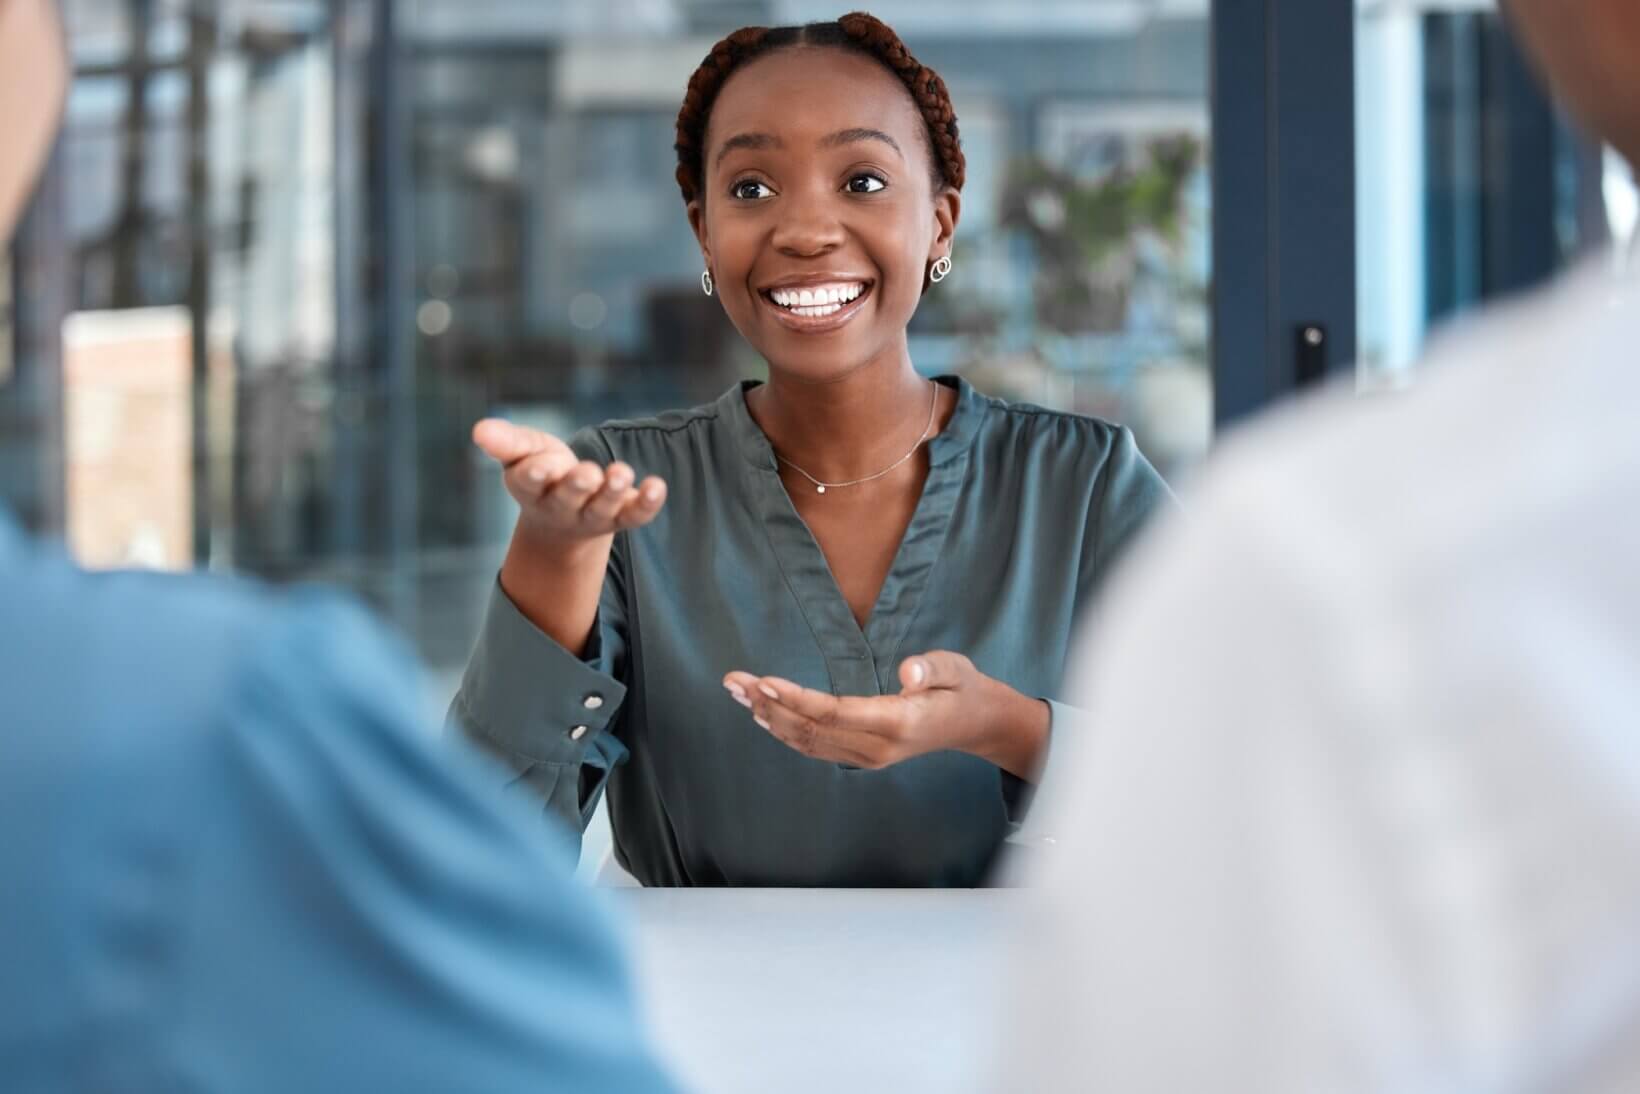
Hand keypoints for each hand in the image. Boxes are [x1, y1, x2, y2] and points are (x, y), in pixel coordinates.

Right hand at [472, 419, 666, 552]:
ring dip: (612, 492)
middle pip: (568, 497)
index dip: (537, 473)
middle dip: (578, 485)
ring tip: (622, 473)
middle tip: (590, 473)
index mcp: (531, 488)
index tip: (545, 465)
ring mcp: (591, 515)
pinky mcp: (620, 518)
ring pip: (601, 508)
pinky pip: (634, 515)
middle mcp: (560, 506)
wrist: (564, 514)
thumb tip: (479, 429)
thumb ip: (506, 441)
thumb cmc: (542, 469)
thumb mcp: (523, 451)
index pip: (530, 482)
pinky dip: (646, 503)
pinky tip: (657, 486)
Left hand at [722, 651, 1050, 779]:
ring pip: (806, 742)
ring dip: (767, 717)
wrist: (974, 724)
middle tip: (734, 681)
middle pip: (811, 730)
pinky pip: (814, 746)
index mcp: (897, 724)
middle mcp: (876, 747)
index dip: (797, 700)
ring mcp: (866, 757)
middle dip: (768, 705)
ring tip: (736, 691)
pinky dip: (782, 729)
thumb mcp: (957, 670)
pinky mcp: (860, 756)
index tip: (764, 682)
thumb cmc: (961, 689)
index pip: (836, 713)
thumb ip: (933, 670)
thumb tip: (909, 673)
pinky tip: (760, 713)